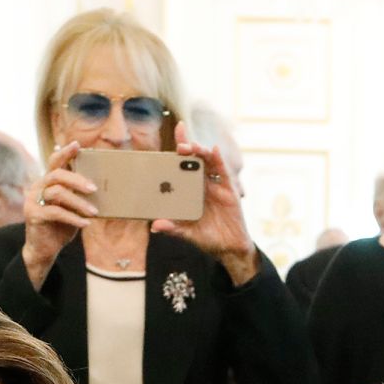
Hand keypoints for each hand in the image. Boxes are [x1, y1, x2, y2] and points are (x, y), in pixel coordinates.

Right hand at [22, 142, 96, 287]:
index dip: (65, 153)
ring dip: (78, 202)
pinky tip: (85, 223)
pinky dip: (73, 217)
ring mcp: (34, 200)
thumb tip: (98, 188)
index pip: (54, 162)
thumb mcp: (71, 210)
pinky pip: (55, 212)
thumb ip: (77, 197)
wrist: (44, 249)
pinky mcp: (34, 215)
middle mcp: (38, 187)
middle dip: (77, 179)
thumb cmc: (60, 227)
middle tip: (94, 188)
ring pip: (57, 193)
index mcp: (47, 182)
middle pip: (57, 175)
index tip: (78, 145)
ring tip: (94, 212)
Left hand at [151, 128, 258, 285]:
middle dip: (187, 148)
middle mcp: (202, 183)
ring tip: (193, 148)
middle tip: (180, 147)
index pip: (181, 165)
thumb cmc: (207, 238)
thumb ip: (172, 228)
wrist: (229, 248)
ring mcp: (216, 184)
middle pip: (193, 159)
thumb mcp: (187, 233)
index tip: (169, 134)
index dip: (178, 148)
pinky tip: (214, 150)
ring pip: (207, 161)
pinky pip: (223, 171)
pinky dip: (219, 160)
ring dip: (200, 151)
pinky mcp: (229, 189)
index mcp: (190, 189)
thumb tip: (155, 226)